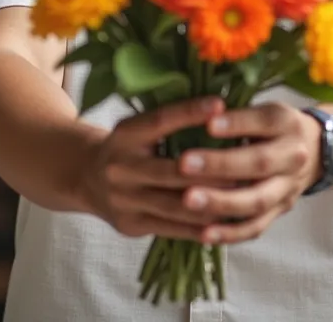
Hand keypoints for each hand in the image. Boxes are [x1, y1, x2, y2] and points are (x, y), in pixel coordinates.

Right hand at [79, 97, 228, 240]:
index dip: (190, 112)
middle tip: (246, 165)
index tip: (221, 104)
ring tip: (242, 196)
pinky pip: (171, 229)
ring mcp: (124, 199)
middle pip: (171, 170)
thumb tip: (220, 105)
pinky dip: (199, 227)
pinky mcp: (131, 224)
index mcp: (125, 134)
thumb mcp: (139, 125)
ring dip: (211, 202)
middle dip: (210, 169)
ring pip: (174, 205)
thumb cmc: (130, 145)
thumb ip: (171, 119)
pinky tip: (223, 223)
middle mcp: (121, 166)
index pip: (161, 120)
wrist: (86, 177)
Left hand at [178, 103, 321, 244]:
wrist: (316, 152)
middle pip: (259, 163)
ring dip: (221, 202)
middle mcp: (292, 156)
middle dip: (220, 165)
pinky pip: (256, 227)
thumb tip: (200, 113)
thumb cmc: (274, 127)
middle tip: (183, 164)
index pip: (263, 121)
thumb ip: (237, 113)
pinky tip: (203, 234)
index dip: (236, 123)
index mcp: (286, 124)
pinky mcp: (280, 212)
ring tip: (188, 200)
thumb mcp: (264, 110)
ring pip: (257, 200)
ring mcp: (288, 188)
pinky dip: (230, 233)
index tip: (207, 124)